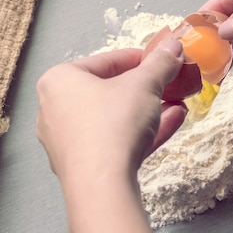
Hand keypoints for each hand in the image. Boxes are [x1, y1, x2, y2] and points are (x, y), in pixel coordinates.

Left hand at [36, 39, 186, 178]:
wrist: (102, 186)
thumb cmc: (112, 124)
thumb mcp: (144, 84)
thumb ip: (160, 63)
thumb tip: (172, 46)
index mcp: (59, 80)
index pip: (106, 61)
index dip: (140, 58)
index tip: (162, 59)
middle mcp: (55, 110)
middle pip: (109, 91)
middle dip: (146, 88)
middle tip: (169, 83)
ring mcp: (68, 142)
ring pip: (115, 118)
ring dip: (149, 109)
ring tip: (176, 103)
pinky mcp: (83, 166)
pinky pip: (115, 141)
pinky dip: (142, 131)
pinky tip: (172, 121)